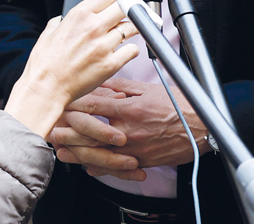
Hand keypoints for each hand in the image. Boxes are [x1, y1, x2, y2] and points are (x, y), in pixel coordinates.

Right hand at [4, 0, 139, 138]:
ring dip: (133, 28)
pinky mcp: (111, 64)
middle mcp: (93, 27)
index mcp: (79, 15)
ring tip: (131, 30)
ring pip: (132, 27)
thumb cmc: (45, 63)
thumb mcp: (49, 32)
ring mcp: (103, 46)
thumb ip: (59, 22)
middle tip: (135, 8)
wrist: (46, 87)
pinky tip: (125, 50)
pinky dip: (131, 49)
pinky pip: (132, 50)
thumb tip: (62, 20)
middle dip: (132, 5)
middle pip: (124, 6)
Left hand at [52, 77, 209, 179]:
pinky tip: (88, 167)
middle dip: (68, 132)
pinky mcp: (142, 162)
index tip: (62, 103)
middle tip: (52, 130)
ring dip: (78, 154)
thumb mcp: (147, 89)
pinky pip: (117, 169)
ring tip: (62, 152)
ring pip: (99, 154)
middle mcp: (128, 131)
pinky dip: (101, 169)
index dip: (74, 105)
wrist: (201, 128)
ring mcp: (134, 150)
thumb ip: (121, 87)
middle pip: (90, 133)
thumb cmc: (177, 105)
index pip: (94, 106)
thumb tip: (100, 84)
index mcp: (129, 109)